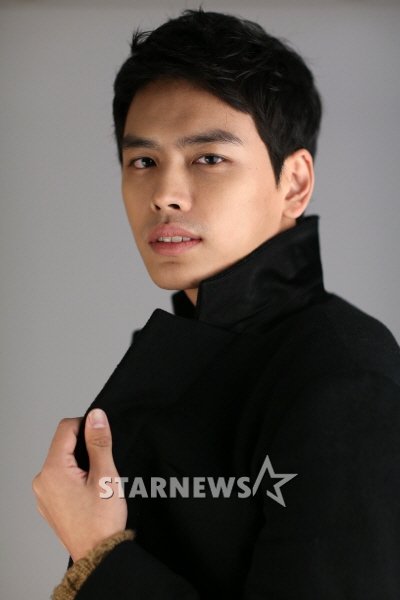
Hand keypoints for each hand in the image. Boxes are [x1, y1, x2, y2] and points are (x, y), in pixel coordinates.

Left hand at [32, 408, 126, 560]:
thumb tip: (96, 415)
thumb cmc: (102, 520)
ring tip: (97, 480)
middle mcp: (42, 480)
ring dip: (80, 461)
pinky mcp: (48, 502)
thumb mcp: (106, 475)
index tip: (102, 439)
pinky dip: (74, 475)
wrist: (98, 555)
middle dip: (84, 446)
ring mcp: (43, 493)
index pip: (66, 428)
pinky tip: (89, 490)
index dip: (86, 426)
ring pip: (62, 460)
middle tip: (102, 465)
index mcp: (53, 470)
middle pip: (63, 444)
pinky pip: (59, 477)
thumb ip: (99, 442)